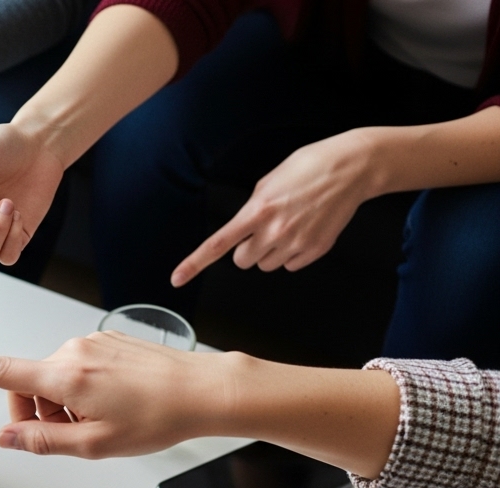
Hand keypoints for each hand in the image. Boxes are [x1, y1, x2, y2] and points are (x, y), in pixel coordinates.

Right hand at [0, 334, 241, 457]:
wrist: (204, 390)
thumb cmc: (158, 417)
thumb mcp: (96, 445)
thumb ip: (43, 441)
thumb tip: (5, 438)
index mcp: (65, 376)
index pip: (1, 371)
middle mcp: (71, 351)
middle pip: (29, 387)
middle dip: (41, 415)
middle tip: (79, 436)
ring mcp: (89, 343)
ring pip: (53, 382)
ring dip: (66, 406)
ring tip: (105, 421)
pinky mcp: (105, 342)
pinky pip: (76, 370)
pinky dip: (83, 392)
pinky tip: (116, 404)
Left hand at [171, 130, 378, 286]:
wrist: (352, 168)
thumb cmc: (309, 168)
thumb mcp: (269, 182)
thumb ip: (252, 209)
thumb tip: (244, 229)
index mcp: (257, 211)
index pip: (218, 244)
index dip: (194, 263)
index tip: (177, 278)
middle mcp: (275, 231)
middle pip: (243, 260)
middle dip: (247, 248)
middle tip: (263, 228)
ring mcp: (297, 243)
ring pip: (266, 265)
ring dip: (270, 251)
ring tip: (288, 225)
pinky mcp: (316, 250)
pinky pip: (290, 265)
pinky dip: (292, 253)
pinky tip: (304, 231)